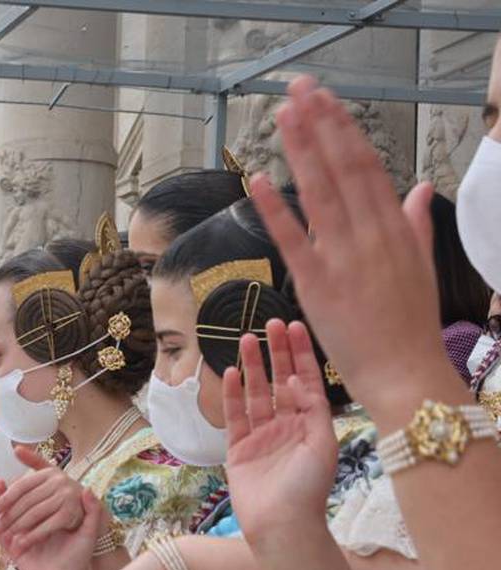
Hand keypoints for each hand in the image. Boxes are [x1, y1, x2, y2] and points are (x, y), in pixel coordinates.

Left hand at [0, 448, 84, 555]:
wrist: (88, 510)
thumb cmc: (63, 492)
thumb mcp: (50, 475)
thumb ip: (33, 462)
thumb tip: (16, 449)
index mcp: (49, 472)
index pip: (21, 486)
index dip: (5, 498)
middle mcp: (59, 481)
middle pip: (26, 501)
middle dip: (9, 515)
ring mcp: (66, 497)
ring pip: (35, 513)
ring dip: (18, 526)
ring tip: (6, 536)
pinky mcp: (71, 513)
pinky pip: (47, 525)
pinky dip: (33, 535)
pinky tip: (23, 542)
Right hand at [0, 489, 110, 569]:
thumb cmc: (79, 558)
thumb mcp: (88, 532)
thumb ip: (91, 512)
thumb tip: (87, 489)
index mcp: (50, 521)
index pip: (37, 500)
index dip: (28, 488)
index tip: (23, 472)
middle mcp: (34, 528)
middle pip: (18, 507)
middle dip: (9, 494)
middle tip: (1, 480)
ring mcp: (22, 539)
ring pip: (6, 518)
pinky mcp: (13, 551)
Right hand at [223, 320, 337, 544]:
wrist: (282, 525)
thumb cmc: (309, 489)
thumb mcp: (323, 445)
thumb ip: (313, 410)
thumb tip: (296, 379)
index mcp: (312, 425)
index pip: (306, 381)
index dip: (301, 354)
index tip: (295, 326)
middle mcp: (288, 427)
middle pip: (280, 381)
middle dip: (276, 352)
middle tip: (269, 322)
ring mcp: (262, 437)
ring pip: (256, 393)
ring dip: (252, 366)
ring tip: (245, 338)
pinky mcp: (239, 449)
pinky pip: (235, 416)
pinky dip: (232, 395)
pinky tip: (229, 374)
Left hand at [249, 76, 447, 416]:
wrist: (404, 372)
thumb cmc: (410, 326)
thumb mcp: (421, 268)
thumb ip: (415, 225)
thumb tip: (417, 188)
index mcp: (394, 228)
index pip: (366, 166)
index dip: (344, 129)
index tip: (327, 100)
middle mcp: (370, 235)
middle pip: (341, 168)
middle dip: (319, 124)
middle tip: (299, 88)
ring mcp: (344, 258)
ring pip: (318, 193)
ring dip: (298, 150)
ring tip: (281, 114)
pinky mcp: (318, 284)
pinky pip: (292, 239)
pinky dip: (274, 209)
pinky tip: (256, 179)